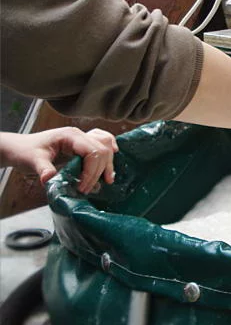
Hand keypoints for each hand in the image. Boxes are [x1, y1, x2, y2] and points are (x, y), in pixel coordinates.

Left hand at [0, 127, 118, 193]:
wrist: (20, 147)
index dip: (91, 171)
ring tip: (107, 180)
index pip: (92, 151)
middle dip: (98, 172)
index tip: (82, 187)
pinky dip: (110, 148)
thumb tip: (50, 179)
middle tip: (87, 189)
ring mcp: (83, 137)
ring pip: (105, 147)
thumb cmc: (26, 152)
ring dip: (108, 164)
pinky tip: (115, 154)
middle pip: (102, 151)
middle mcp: (80, 134)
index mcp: (70, 136)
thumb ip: (43, 169)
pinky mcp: (83, 143)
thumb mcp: (33, 161)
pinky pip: (103, 141)